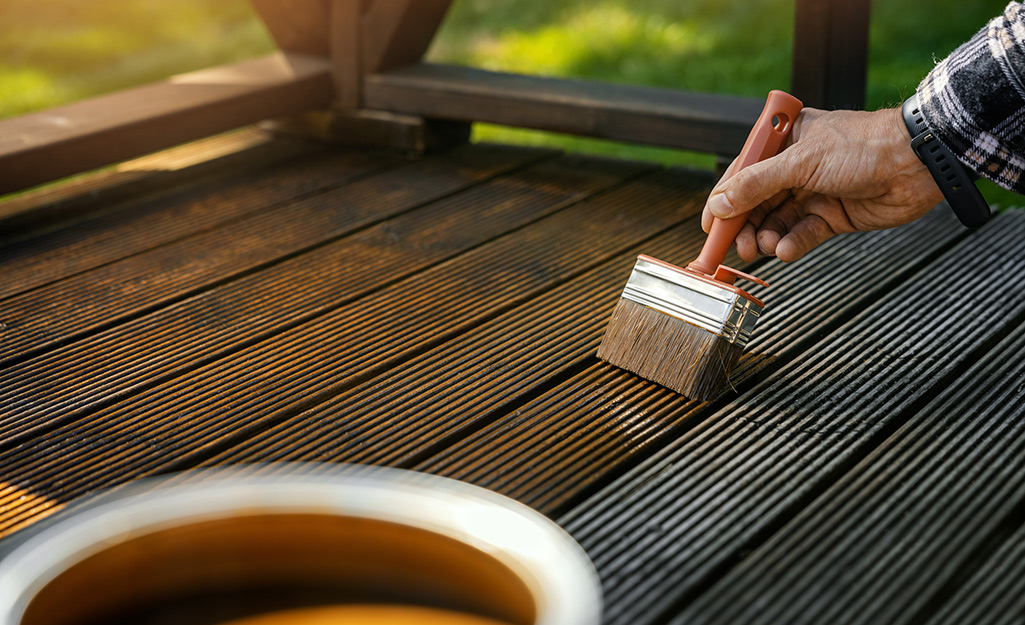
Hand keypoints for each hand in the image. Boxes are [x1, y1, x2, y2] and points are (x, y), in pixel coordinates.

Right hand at [701, 106, 944, 261]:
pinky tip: (786, 249)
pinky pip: (801, 234)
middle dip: (743, 227)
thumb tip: (719, 203)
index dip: (722, 202)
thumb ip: (756, 184)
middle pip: (755, 203)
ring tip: (765, 247)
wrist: (917, 163)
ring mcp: (812, 192)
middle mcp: (794, 168)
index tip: (709, 229)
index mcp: (783, 142)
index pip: (741, 174)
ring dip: (766, 237)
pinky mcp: (830, 216)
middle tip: (736, 249)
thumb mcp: (801, 162)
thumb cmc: (863, 146)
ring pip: (775, 221)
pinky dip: (791, 243)